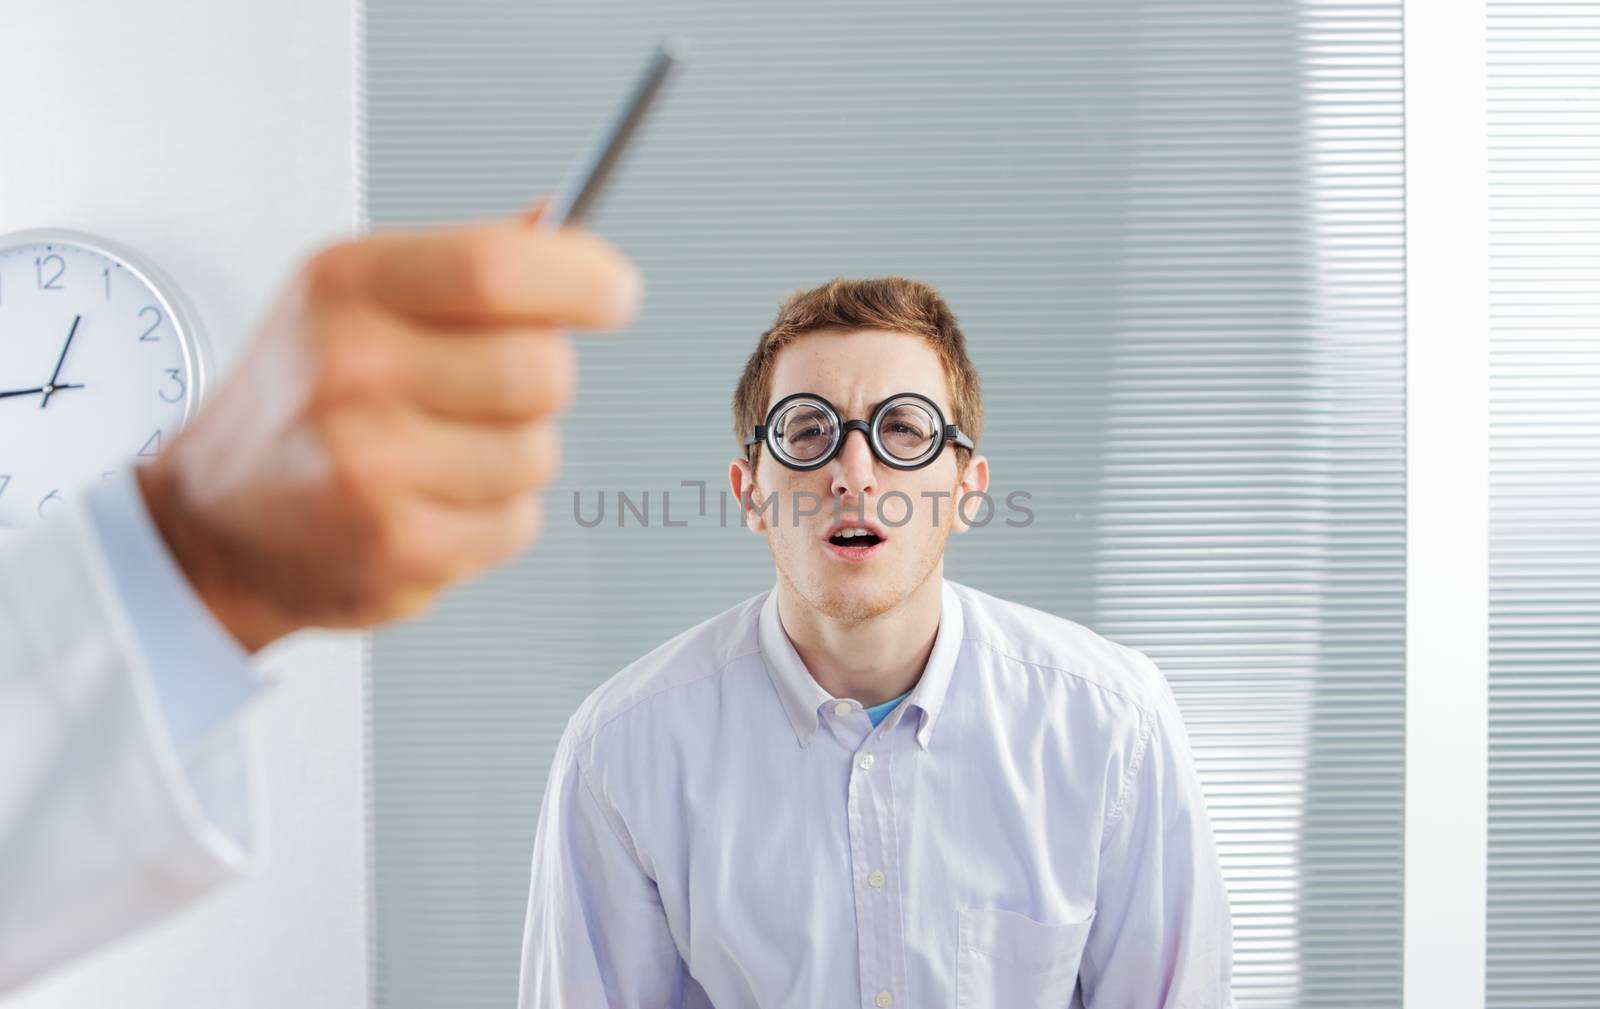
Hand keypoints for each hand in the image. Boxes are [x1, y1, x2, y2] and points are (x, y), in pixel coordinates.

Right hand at [135, 202, 641, 652]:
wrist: (216, 523)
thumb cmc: (299, 401)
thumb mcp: (354, 299)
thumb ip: (466, 264)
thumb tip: (561, 224)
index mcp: (346, 286)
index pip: (498, 267)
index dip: (580, 279)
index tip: (613, 293)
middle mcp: (351, 369)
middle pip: (542, 368)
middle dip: (544, 382)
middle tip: (492, 392)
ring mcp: (371, 464)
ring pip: (539, 453)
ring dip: (513, 457)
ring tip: (438, 456)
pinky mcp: (399, 547)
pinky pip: (518, 523)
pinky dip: (492, 520)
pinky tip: (429, 505)